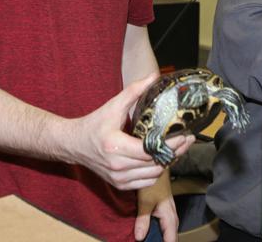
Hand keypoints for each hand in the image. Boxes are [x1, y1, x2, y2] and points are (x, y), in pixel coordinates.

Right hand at [69, 74, 192, 190]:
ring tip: (177, 148)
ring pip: (154, 175)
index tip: (185, 135)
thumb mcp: (112, 106)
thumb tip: (153, 76)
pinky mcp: (120, 184)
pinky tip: (161, 159)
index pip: (151, 150)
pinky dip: (156, 172)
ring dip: (167, 162)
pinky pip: (146, 182)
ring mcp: (119, 178)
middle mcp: (118, 165)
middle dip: (175, 152)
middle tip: (188, 139)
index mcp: (116, 146)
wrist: (73, 145)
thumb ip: (134, 91)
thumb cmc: (94, 124)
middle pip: (156, 164)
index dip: (171, 145)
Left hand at [134, 174, 177, 241]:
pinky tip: (156, 227)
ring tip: (159, 239)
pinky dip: (163, 226)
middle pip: (173, 231)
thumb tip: (140, 237)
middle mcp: (171, 212)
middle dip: (169, 240)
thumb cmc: (153, 181)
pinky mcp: (164, 202)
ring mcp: (168, 206)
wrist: (157, 163)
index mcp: (169, 214)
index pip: (171, 236)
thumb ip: (143, 219)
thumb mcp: (146, 201)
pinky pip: (166, 219)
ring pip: (170, 225)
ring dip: (166, 233)